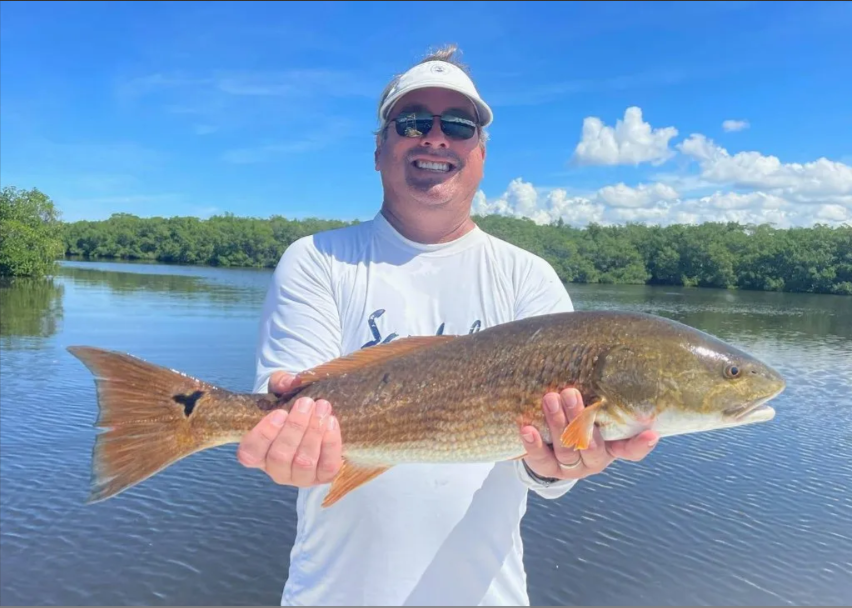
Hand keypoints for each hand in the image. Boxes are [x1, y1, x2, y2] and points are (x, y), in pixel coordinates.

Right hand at [237, 370, 342, 486]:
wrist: (316, 419)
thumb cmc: (291, 407)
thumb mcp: (281, 392)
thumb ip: (281, 383)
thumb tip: (291, 382)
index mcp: (258, 453)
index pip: (249, 453)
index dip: (263, 435)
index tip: (279, 412)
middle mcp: (276, 470)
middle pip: (280, 456)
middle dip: (295, 427)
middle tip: (306, 403)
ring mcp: (299, 477)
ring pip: (303, 462)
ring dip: (313, 432)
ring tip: (322, 408)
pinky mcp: (322, 477)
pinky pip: (327, 466)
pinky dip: (331, 444)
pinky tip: (332, 422)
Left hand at [520, 388, 658, 480]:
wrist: (548, 443)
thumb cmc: (578, 416)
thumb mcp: (593, 407)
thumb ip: (600, 394)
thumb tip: (606, 352)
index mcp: (612, 446)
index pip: (631, 449)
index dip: (641, 444)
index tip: (651, 433)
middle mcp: (594, 459)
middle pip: (591, 445)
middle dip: (580, 419)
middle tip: (570, 392)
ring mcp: (571, 467)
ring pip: (566, 450)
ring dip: (557, 423)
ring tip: (549, 399)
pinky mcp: (548, 469)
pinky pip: (540, 460)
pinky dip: (534, 444)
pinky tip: (527, 429)